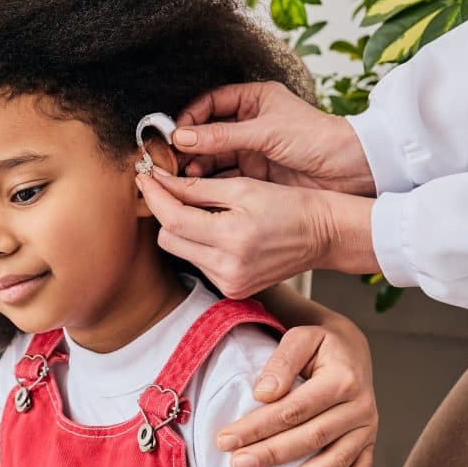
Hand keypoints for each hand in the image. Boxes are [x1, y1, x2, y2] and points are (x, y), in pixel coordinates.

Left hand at [136, 171, 377, 297]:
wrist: (323, 235)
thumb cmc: (288, 204)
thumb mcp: (242, 187)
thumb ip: (195, 187)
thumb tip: (158, 180)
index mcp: (232, 238)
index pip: (172, 219)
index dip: (154, 196)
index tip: (144, 177)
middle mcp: (228, 268)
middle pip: (168, 239)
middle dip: (166, 212)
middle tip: (172, 189)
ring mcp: (230, 283)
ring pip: (180, 251)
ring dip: (182, 228)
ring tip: (202, 209)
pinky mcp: (232, 290)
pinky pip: (198, 263)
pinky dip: (199, 244)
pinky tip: (216, 230)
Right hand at [174, 81, 375, 196]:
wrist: (352, 170)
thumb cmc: (318, 139)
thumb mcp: (266, 132)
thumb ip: (222, 135)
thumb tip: (181, 137)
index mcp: (255, 100)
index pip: (210, 103)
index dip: (190, 116)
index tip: (174, 133)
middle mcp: (251, 124)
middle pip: (207, 132)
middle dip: (188, 146)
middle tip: (172, 160)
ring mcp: (253, 150)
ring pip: (214, 156)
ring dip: (197, 165)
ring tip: (185, 176)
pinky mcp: (257, 174)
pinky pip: (226, 176)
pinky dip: (211, 182)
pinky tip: (199, 188)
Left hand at [217, 320, 377, 466]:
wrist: (352, 347)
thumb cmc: (321, 343)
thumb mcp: (301, 336)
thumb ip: (282, 362)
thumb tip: (263, 393)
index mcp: (342, 380)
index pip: (293, 410)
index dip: (258, 427)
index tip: (227, 438)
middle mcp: (360, 408)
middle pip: (309, 439)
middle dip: (269, 454)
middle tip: (237, 463)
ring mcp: (366, 429)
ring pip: (331, 462)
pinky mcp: (368, 443)